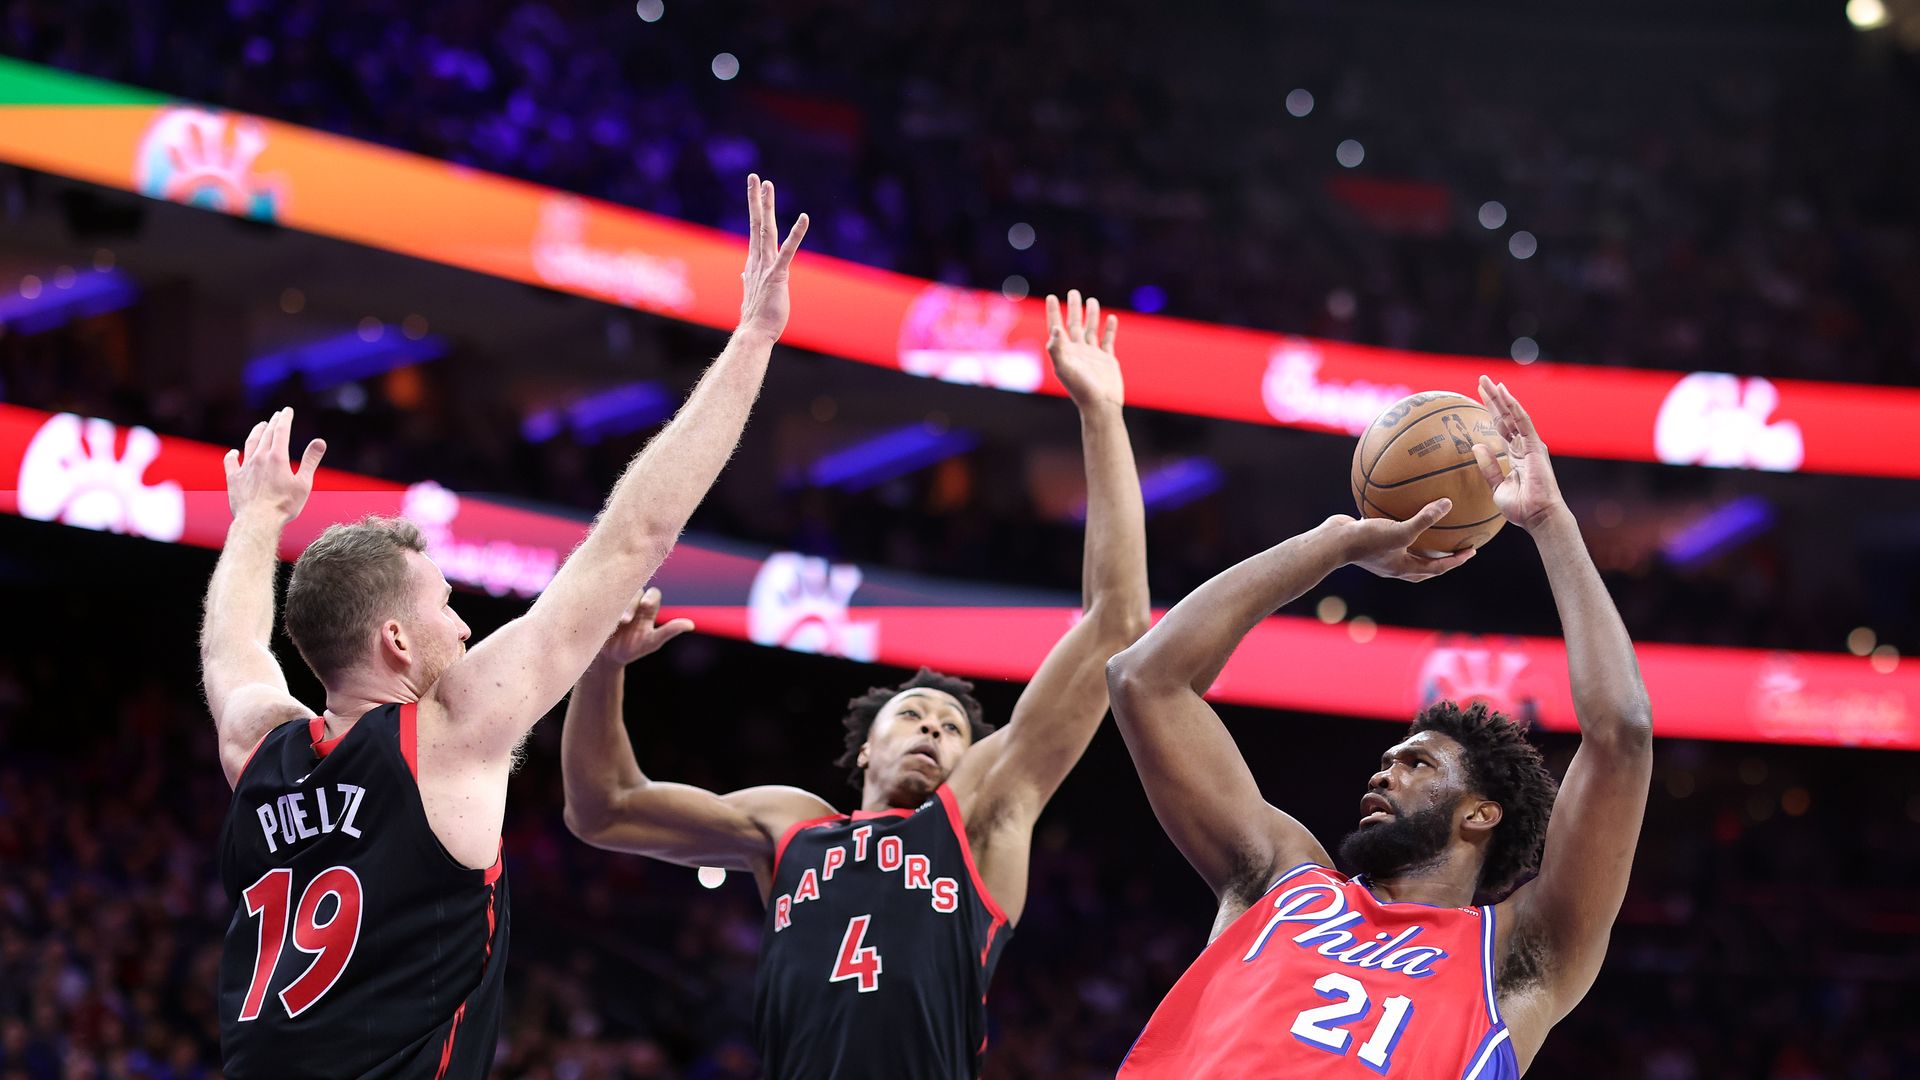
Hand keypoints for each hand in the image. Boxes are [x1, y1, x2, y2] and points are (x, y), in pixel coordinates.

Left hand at [223, 407, 325, 525]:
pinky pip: (230, 462)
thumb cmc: (284, 505)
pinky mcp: (233, 479)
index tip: (287, 410)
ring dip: (256, 433)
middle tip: (277, 415)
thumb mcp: (303, 484)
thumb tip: (320, 441)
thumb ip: (310, 461)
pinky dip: (231, 455)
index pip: (281, 431)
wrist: (258, 521)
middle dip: (273, 422)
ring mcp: (244, 468)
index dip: (284, 419)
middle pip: (266, 434)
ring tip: (260, 426)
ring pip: (250, 444)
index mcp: (277, 458)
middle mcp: (259, 458)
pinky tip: (233, 452)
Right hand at [597, 587, 695, 666]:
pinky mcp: (600, 606)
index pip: (654, 593)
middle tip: (626, 620)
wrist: (608, 657)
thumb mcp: (652, 642)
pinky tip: (599, 615)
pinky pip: (601, 598)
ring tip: (614, 623)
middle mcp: (634, 601)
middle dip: (631, 603)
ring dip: (617, 605)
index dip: (651, 597)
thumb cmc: (633, 648)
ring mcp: (616, 602)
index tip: (646, 606)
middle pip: (635, 591)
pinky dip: (602, 604)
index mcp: (648, 608)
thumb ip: (669, 631)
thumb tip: (691, 625)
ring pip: (618, 593)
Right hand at [737, 174, 808, 341]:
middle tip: (755, 177)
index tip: (756, 190)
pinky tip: (804, 218)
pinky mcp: (778, 277)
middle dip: (756, 200)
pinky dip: (797, 234)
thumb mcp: (752, 293)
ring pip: (766, 231)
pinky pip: (788, 252)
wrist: (754, 333)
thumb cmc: (756, 317)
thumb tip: (744, 273)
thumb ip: (748, 279)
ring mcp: (766, 267)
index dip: (756, 209)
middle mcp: (758, 261)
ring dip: (766, 207)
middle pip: (756, 224)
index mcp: (754, 263)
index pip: (754, 231)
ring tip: (767, 185)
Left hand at [1045, 290, 1124, 409]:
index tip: (1051, 297)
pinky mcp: (1107, 360)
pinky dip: (1109, 329)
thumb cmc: (1080, 389)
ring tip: (1091, 300)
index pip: (1057, 328)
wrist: (1101, 405)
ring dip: (1091, 315)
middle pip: (1074, 324)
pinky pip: (1108, 340)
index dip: (1053, 312)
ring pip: (1091, 330)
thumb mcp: (1064, 367)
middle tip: (1073, 292)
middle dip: (1073, 308)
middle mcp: (1077, 351)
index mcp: (1065, 352)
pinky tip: (1111, 318)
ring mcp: (1093, 355)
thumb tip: (1055, 329)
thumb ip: (1057, 348)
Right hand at [1328, 500, 1475, 581]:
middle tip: (1454, 548)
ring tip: (1429, 531)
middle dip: (1439, 560)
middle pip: (1422, 567)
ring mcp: (1379, 555)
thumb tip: (1448, 504)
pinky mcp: (1368, 541)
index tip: (1471, 551)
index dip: (1456, 560)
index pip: (1437, 568)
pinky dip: (1397, 525)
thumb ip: (1424, 519)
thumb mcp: (1400, 530)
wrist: (1332, 543)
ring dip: (1418, 545)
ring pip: (1405, 551)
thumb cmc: (1367, 541)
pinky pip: (1388, 534)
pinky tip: (1399, 508)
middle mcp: (1392, 565)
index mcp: (1403, 568)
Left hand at [1473, 375, 1566, 530]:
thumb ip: (1488, 466)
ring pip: (1514, 415)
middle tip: (1481, 380)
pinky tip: (1505, 395)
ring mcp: (1530, 444)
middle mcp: (1523, 445)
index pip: (1500, 427)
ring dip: (1501, 398)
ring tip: (1489, 382)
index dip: (1490, 410)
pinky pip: (1524, 423)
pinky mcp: (1536, 447)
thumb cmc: (1521, 507)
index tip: (1478, 395)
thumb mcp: (1497, 486)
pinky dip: (1514, 408)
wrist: (1538, 516)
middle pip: (1505, 416)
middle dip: (1493, 398)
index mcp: (1515, 454)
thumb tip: (1477, 445)